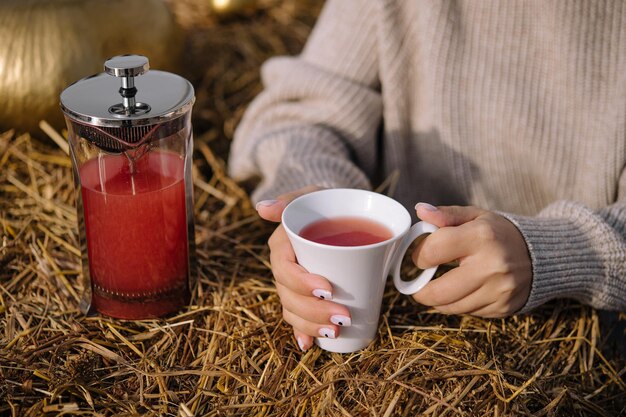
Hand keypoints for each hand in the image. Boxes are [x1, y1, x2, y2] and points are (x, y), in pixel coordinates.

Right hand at [256, 186, 350, 350]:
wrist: (335, 210)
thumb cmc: (323, 202)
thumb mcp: (310, 195)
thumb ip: (290, 200)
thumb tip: (262, 208)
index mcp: (282, 246)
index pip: (284, 269)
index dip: (302, 283)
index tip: (328, 287)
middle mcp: (284, 267)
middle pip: (289, 296)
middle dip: (314, 311)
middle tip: (344, 316)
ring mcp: (293, 284)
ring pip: (292, 310)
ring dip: (310, 325)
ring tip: (335, 332)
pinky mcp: (305, 294)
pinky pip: (296, 317)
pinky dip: (301, 332)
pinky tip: (308, 344)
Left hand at [411, 203, 531, 317]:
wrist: (542, 254)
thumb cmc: (500, 233)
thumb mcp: (476, 216)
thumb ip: (446, 214)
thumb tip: (420, 211)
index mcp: (481, 237)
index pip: (433, 250)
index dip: (420, 255)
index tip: (422, 256)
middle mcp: (491, 266)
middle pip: (438, 291)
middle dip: (421, 290)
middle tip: (419, 284)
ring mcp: (499, 290)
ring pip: (451, 307)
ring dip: (437, 300)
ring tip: (439, 287)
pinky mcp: (503, 307)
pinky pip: (468, 313)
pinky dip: (458, 305)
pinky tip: (462, 291)